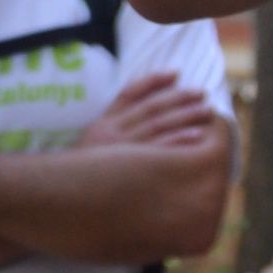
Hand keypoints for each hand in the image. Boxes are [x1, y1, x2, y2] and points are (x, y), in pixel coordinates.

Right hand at [69, 70, 229, 158]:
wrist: (66, 200)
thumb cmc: (85, 172)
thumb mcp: (93, 142)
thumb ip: (112, 123)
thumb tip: (141, 104)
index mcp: (103, 123)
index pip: (130, 93)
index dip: (154, 81)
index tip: (175, 73)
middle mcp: (112, 134)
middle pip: (151, 109)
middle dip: (179, 99)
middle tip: (202, 93)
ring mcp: (122, 153)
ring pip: (158, 127)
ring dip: (185, 117)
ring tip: (207, 111)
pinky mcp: (132, 173)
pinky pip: (161, 153)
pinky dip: (180, 142)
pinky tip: (198, 136)